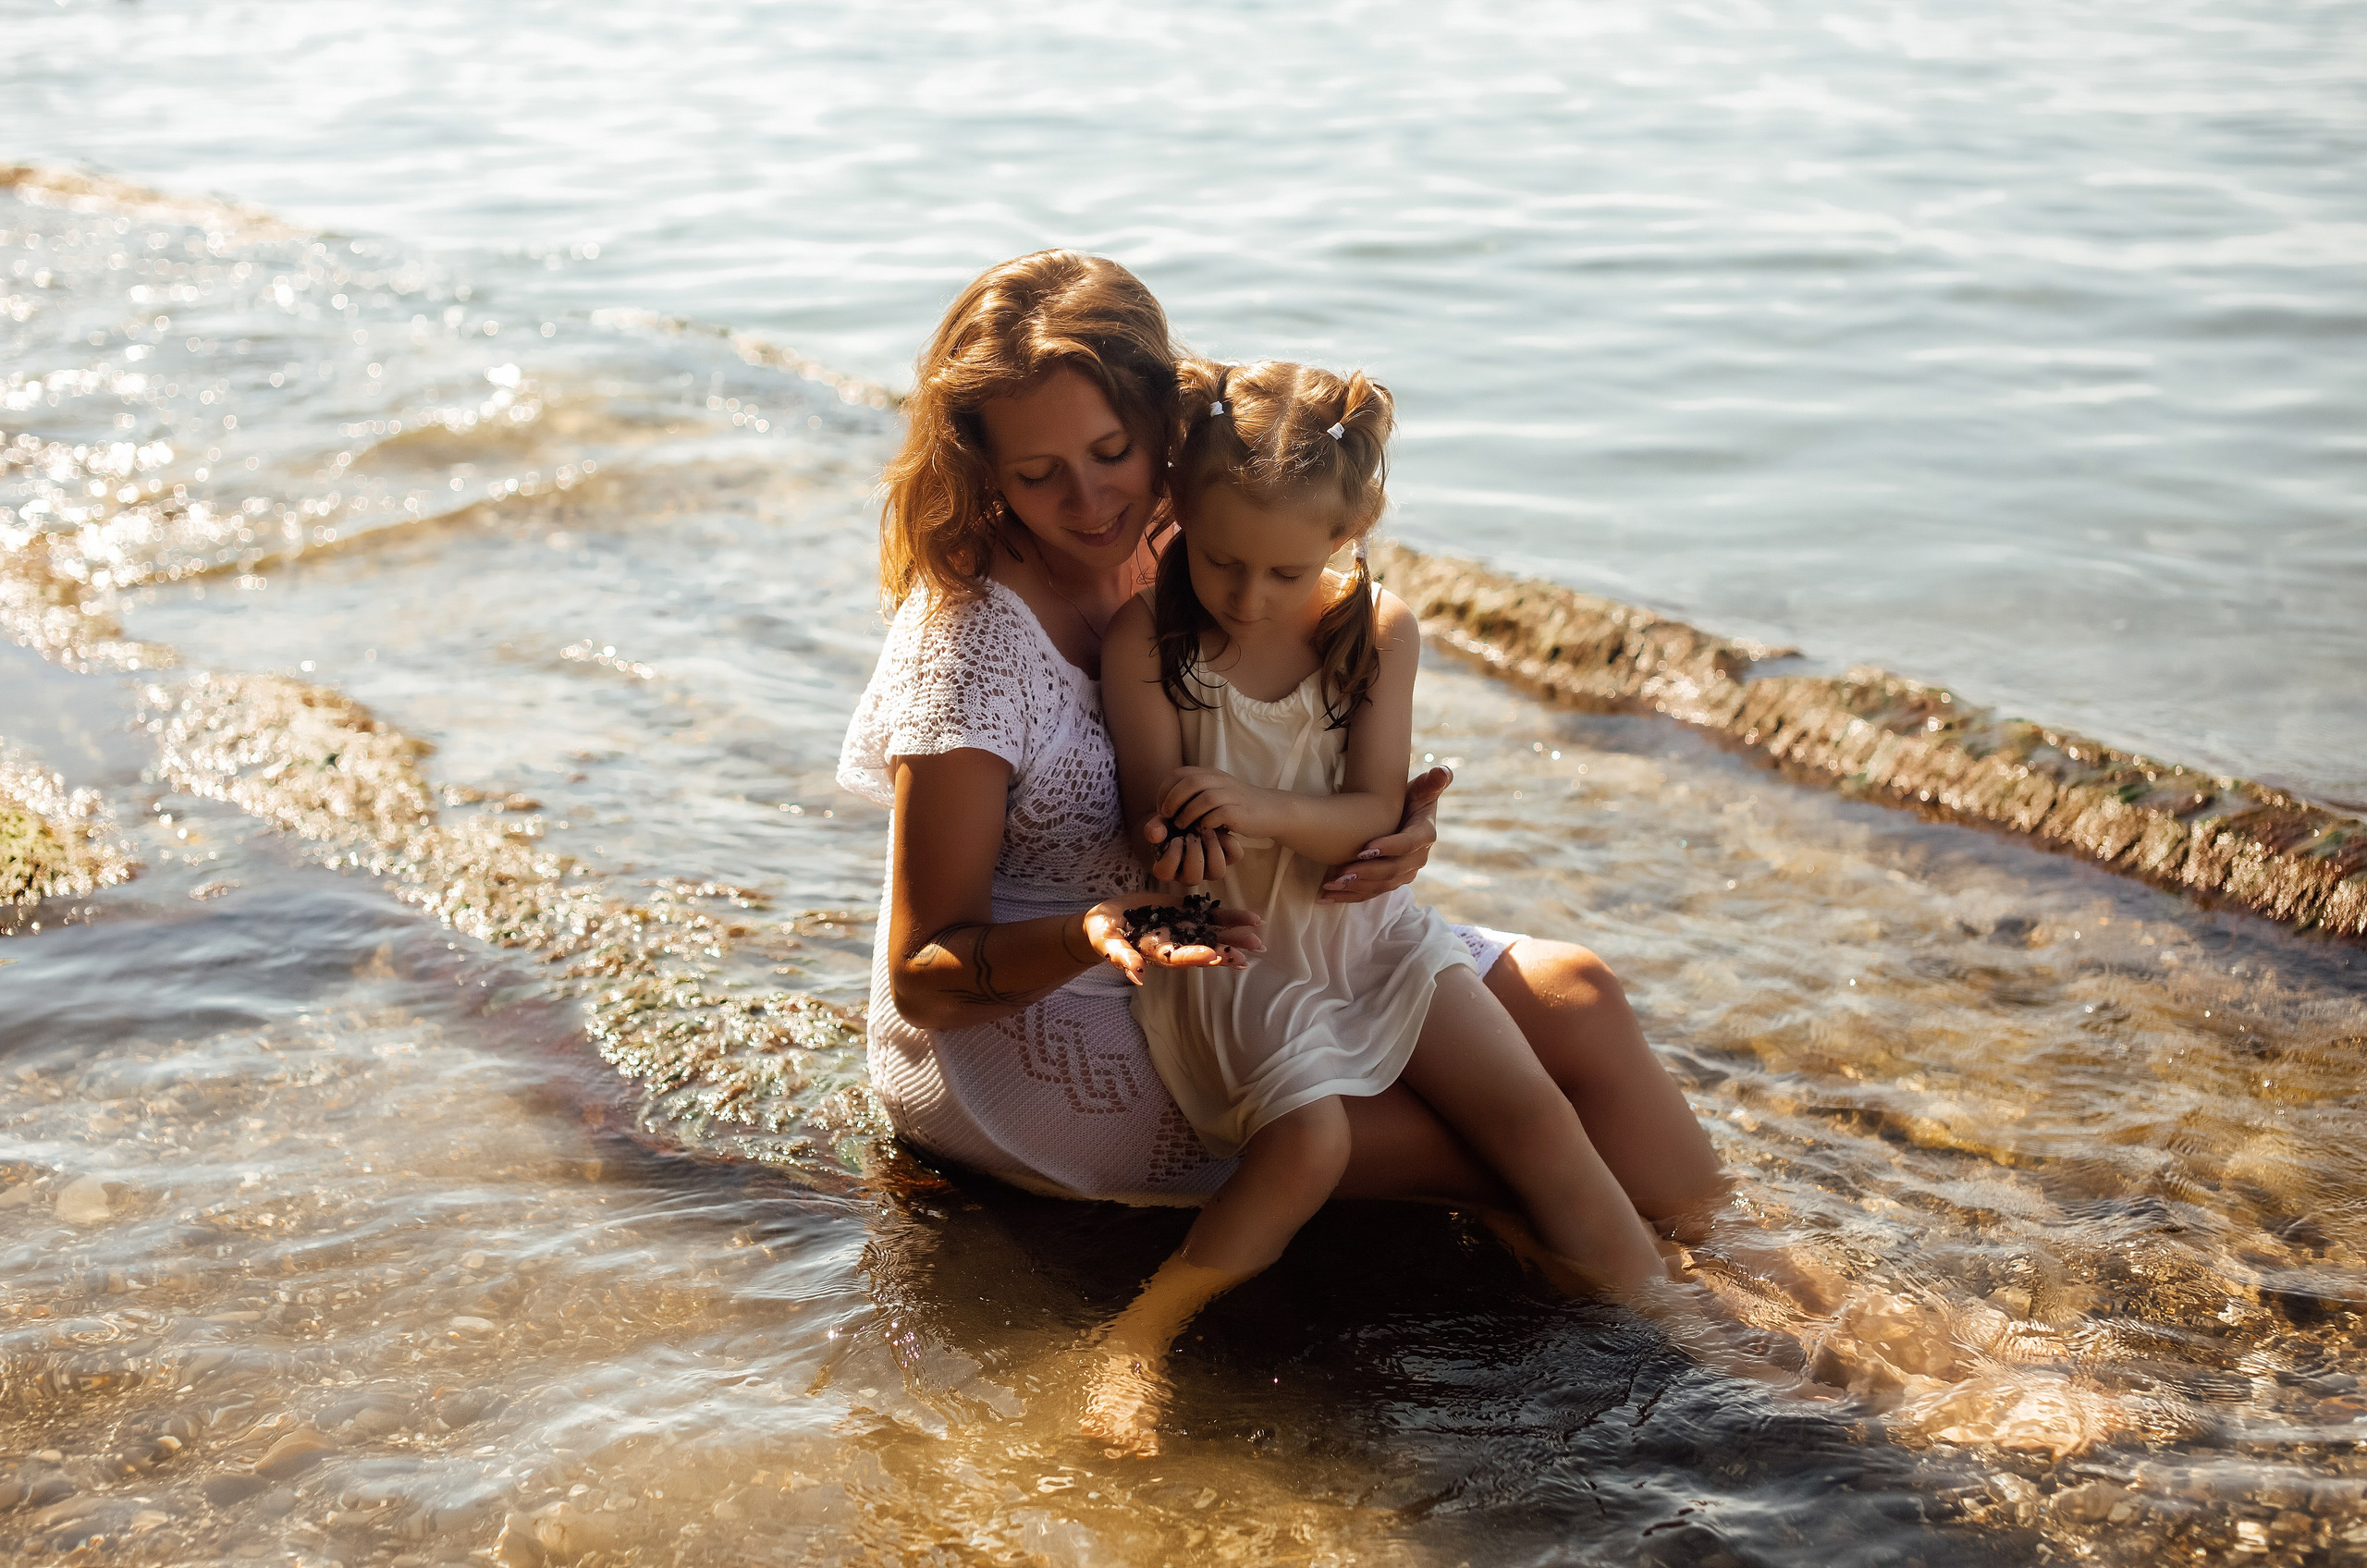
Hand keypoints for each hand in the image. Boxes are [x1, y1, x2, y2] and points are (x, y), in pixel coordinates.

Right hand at [1080, 893, 1263, 986]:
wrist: (1107, 920)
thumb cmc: (1103, 935)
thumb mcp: (1107, 944)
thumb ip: (1122, 958)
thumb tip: (1138, 976)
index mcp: (1157, 953)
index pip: (1179, 957)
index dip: (1195, 956)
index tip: (1213, 955)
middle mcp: (1176, 944)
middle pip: (1204, 949)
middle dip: (1226, 950)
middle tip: (1249, 951)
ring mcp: (1183, 928)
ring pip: (1213, 933)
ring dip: (1235, 935)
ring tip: (1257, 935)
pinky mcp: (1184, 912)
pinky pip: (1211, 915)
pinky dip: (1230, 916)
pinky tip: (1252, 918)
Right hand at [1142, 812, 1240, 886]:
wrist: (1191, 815)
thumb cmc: (1172, 824)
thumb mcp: (1160, 824)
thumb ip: (1154, 829)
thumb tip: (1156, 835)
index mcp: (1169, 869)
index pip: (1165, 873)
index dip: (1172, 855)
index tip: (1176, 838)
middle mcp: (1190, 873)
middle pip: (1193, 877)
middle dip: (1193, 853)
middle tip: (1192, 834)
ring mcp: (1210, 868)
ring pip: (1217, 872)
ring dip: (1212, 849)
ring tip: (1207, 831)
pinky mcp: (1227, 857)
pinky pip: (1235, 856)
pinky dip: (1229, 841)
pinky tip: (1220, 830)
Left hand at [1155, 766, 1265, 840]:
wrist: (1270, 810)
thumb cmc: (1236, 806)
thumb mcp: (1214, 793)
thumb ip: (1193, 795)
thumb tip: (1165, 809)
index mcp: (1210, 774)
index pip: (1179, 774)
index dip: (1165, 790)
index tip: (1162, 808)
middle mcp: (1219, 780)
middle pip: (1189, 782)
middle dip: (1172, 800)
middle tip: (1167, 817)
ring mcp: (1231, 795)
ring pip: (1203, 798)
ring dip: (1187, 813)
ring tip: (1181, 826)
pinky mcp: (1240, 811)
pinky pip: (1219, 814)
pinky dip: (1206, 823)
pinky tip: (1202, 830)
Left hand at [1319, 763, 1449, 903]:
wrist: (1404, 816)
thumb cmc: (1411, 798)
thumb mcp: (1423, 788)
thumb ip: (1433, 781)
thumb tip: (1442, 772)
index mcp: (1425, 835)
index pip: (1409, 844)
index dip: (1389, 847)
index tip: (1365, 849)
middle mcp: (1417, 858)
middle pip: (1393, 870)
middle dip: (1367, 873)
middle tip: (1342, 872)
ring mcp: (1404, 873)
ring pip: (1380, 885)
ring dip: (1355, 887)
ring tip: (1330, 884)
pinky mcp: (1390, 882)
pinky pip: (1370, 892)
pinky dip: (1349, 896)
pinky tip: (1327, 896)